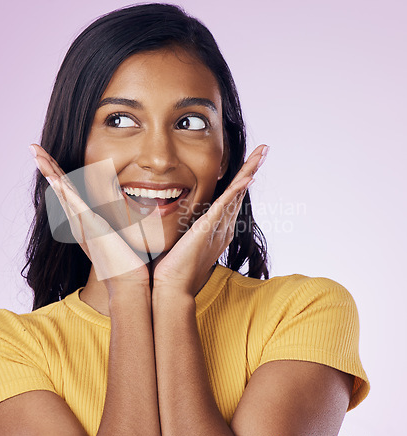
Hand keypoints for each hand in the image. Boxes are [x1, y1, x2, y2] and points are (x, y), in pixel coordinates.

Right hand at [29, 144, 149, 293]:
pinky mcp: (92, 228)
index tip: (48, 157)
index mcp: (86, 222)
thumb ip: (120, 221)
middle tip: (34, 148)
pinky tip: (52, 176)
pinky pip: (74, 204)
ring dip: (49, 171)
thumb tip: (135, 206)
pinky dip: (62, 189)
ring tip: (36, 153)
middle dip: (47, 167)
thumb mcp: (121, 235)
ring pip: (62, 192)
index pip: (69, 192)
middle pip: (60, 189)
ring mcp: (84, 224)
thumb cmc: (129, 262)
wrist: (130, 282)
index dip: (57, 174)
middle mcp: (80, 222)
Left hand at [152, 144, 268, 294]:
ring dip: (249, 172)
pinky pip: (224, 207)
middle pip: (240, 192)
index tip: (249, 162)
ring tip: (262, 154)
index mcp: (218, 228)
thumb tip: (173, 213)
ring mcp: (218, 228)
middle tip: (264, 150)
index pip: (232, 197)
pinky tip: (246, 178)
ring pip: (236, 194)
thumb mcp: (183, 238)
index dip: (241, 178)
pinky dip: (235, 191)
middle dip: (252, 169)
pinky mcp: (208, 229)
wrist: (172, 286)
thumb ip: (185, 225)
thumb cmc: (173, 266)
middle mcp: (223, 227)